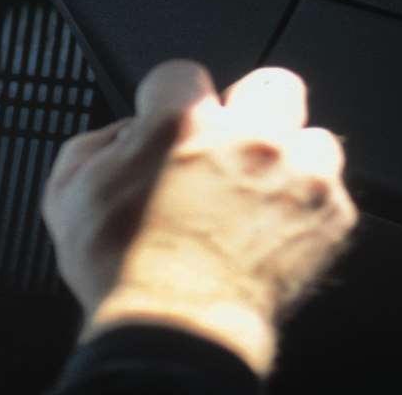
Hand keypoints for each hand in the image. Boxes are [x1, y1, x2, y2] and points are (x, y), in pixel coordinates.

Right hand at [41, 61, 357, 375]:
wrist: (176, 330)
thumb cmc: (123, 270)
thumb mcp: (69, 192)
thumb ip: (99, 143)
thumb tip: (127, 136)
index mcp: (181, 122)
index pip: (181, 72)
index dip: (166, 100)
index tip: (165, 123)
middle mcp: (248, 138)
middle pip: (272, 85)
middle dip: (249, 110)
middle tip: (227, 144)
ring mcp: (298, 175)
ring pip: (314, 137)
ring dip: (289, 158)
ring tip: (259, 191)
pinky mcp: (331, 216)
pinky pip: (332, 191)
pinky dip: (307, 207)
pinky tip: (274, 229)